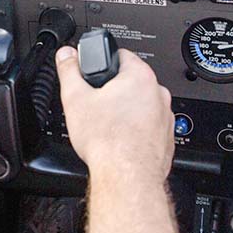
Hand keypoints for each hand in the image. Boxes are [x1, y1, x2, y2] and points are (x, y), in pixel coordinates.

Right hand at [55, 46, 173, 181]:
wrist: (127, 177)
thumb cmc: (107, 140)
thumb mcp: (75, 98)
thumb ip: (69, 70)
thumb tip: (66, 55)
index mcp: (140, 76)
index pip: (121, 55)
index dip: (102, 64)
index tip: (93, 76)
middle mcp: (158, 94)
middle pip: (131, 82)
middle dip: (113, 91)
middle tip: (96, 105)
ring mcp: (165, 117)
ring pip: (141, 106)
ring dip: (125, 112)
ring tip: (107, 126)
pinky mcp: (167, 139)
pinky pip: (148, 127)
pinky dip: (135, 131)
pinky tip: (120, 141)